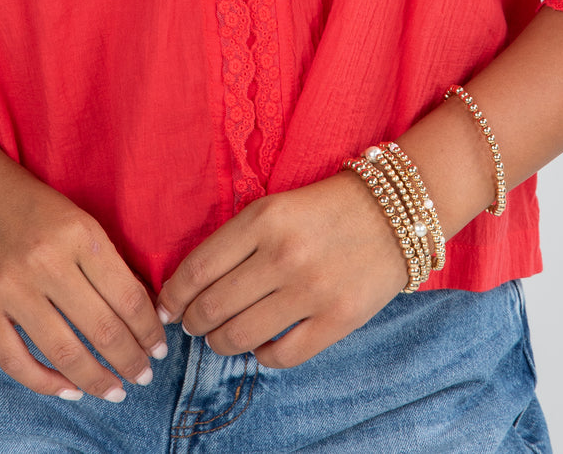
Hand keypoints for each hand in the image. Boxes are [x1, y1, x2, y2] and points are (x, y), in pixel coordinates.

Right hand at [0, 154, 168, 400]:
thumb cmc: (23, 200)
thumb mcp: (72, 215)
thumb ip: (100, 258)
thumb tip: (138, 312)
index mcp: (78, 232)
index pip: (128, 296)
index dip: (149, 330)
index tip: (159, 347)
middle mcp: (46, 260)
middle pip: (103, 330)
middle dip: (131, 361)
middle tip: (144, 375)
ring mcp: (9, 286)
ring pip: (65, 353)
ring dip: (96, 381)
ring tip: (113, 390)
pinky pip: (16, 361)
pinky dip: (47, 384)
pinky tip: (68, 389)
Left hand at [155, 170, 408, 368]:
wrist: (395, 213)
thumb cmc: (324, 207)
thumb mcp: (275, 206)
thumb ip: (236, 241)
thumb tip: (191, 287)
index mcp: (263, 219)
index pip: (198, 269)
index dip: (173, 295)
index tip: (167, 306)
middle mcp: (283, 255)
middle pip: (212, 307)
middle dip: (193, 323)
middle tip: (192, 324)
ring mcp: (311, 291)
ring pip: (240, 336)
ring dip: (220, 342)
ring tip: (220, 337)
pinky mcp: (338, 320)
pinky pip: (281, 356)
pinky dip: (262, 356)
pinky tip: (261, 345)